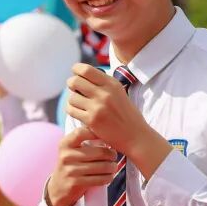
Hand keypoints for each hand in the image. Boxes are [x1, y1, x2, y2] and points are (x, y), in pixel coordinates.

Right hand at [44, 127, 116, 205]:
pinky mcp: (76, 183)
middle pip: (99, 152)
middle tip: (114, 155)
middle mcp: (66, 155)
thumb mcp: (71, 150)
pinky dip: (108, 177)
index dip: (97, 133)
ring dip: (112, 167)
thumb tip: (106, 130)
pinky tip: (109, 176)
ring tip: (113, 166)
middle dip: (111, 154)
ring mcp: (70, 170)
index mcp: (65, 143)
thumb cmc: (72, 164)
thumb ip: (84, 139)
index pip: (82, 132)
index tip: (106, 137)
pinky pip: (100, 179)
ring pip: (102, 167)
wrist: (59, 187)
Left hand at [65, 63, 171, 177]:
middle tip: (75, 89)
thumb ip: (102, 82)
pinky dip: (72, 110)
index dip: (76, 70)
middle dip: (71, 84)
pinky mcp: (92, 121)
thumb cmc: (125, 113)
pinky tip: (79, 112)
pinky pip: (71, 110)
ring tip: (79, 103)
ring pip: (71, 97)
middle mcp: (104, 94)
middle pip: (74, 81)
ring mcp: (97, 108)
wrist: (135, 136)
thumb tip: (79, 74)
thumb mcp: (118, 92)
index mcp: (111, 84)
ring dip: (72, 100)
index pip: (86, 70)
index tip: (76, 74)